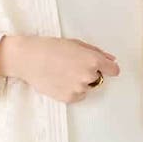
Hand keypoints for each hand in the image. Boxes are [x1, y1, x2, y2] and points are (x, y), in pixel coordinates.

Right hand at [0, 35, 120, 102]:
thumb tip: (111, 59)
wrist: (29, 59)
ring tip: (62, 72)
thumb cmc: (51, 47)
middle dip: (89, 73)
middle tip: (72, 66)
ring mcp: (79, 88)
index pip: (113, 70)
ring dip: (79, 82)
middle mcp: (89, 75)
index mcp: (92, 60)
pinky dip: (71, 90)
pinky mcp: (69, 98)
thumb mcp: (76, 43)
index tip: (104, 68)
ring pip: (87, 87)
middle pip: (98, 78)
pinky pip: (78, 95)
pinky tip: (59, 80)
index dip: (108, 68)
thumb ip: (97, 52)